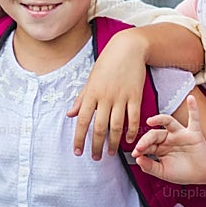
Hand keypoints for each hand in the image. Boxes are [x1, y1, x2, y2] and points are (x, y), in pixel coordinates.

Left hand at [68, 30, 146, 159]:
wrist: (128, 48)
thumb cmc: (107, 63)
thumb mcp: (90, 79)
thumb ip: (81, 98)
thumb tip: (70, 114)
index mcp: (91, 93)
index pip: (82, 120)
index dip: (79, 138)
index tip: (78, 151)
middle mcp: (105, 97)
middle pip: (99, 127)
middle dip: (95, 145)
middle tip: (95, 158)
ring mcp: (121, 97)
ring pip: (116, 126)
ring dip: (113, 143)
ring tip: (110, 153)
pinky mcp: (135, 96)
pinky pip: (133, 118)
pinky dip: (131, 131)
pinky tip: (129, 141)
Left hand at [132, 96, 205, 184]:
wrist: (204, 174)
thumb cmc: (184, 172)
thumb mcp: (164, 172)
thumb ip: (150, 167)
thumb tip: (137, 160)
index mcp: (159, 147)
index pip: (147, 144)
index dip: (140, 148)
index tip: (134, 154)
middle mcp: (168, 138)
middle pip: (154, 134)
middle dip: (145, 140)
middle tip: (140, 147)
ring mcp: (180, 134)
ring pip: (168, 122)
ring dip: (159, 118)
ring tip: (150, 120)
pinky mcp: (193, 133)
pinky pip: (194, 119)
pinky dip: (193, 108)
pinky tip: (190, 99)